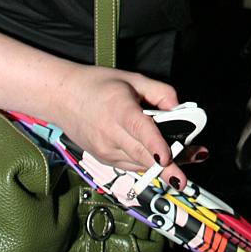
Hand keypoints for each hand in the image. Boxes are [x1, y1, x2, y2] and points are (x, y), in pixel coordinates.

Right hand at [54, 64, 187, 187]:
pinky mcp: (103, 159)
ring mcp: (105, 150)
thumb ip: (161, 93)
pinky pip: (131, 164)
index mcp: (119, 109)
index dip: (154, 145)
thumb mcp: (133, 79)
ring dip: (162, 166)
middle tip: (187, 172)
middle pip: (142, 155)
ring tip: (185, 160)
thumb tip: (180, 111)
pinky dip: (147, 162)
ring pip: (139, 163)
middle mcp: (110, 133)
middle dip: (168, 166)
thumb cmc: (98, 85)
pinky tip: (160, 157)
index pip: (139, 130)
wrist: (62, 97)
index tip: (166, 158)